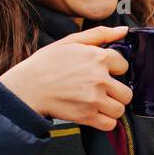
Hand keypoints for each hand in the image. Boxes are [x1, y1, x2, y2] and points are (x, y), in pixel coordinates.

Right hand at [0, 24, 132, 130]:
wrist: (27, 87)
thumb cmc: (47, 64)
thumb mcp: (71, 41)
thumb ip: (100, 34)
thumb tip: (124, 30)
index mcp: (98, 58)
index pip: (124, 65)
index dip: (115, 68)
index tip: (105, 72)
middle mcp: (100, 79)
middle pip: (126, 92)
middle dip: (117, 92)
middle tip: (103, 90)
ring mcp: (94, 99)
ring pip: (120, 109)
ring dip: (112, 107)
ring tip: (99, 102)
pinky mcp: (86, 116)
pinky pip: (110, 124)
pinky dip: (105, 121)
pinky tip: (96, 113)